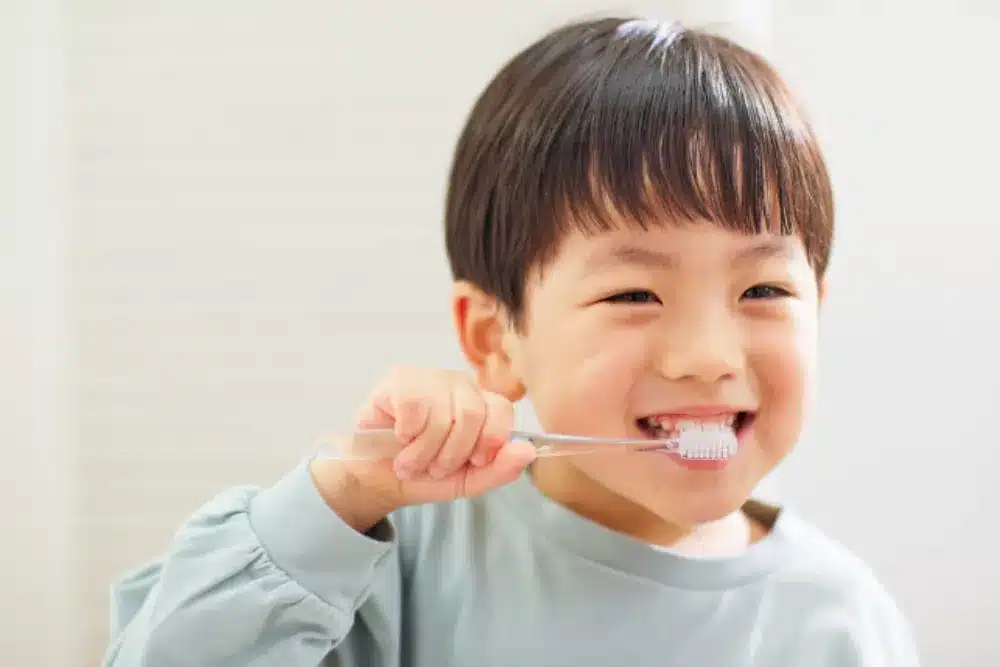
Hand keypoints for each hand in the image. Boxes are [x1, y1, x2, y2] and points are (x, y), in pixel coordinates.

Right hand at [309, 366, 536, 530]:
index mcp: (479, 403)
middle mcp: (457, 384)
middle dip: (452, 454)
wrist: (375, 478)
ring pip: (441, 416)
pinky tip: (398, 438)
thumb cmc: (422, 473)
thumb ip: (500, 469)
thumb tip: (528, 451)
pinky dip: (405, 437)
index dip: (491, 440)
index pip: (502, 408)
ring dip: (424, 452)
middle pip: (472, 415)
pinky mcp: (398, 379)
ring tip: (411, 460)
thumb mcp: (466, 480)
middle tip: (434, 467)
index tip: (475, 461)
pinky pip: (414, 410)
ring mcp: (428, 377)